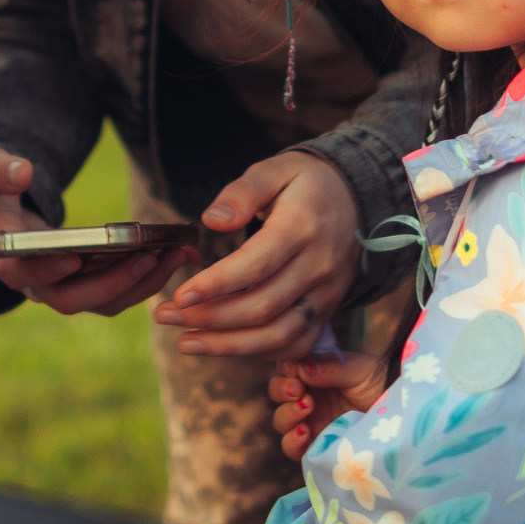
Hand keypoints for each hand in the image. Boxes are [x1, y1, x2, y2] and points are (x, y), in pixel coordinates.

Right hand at [0, 147, 196, 316]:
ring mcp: (59, 289)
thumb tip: (23, 171)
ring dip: (142, 284)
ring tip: (178, 255)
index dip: (49, 271)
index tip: (76, 256)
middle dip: (114, 282)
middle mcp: (33, 283)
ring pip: (101, 302)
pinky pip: (117, 293)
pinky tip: (178, 255)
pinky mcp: (82, 285)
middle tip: (151, 256)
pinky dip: (148, 279)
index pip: (24, 274)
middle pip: (72, 299)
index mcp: (5, 257)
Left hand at [150, 151, 356, 359]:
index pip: (257, 265)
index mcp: (302, 227)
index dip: (216, 284)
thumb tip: (212, 221)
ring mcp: (326, 294)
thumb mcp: (276, 170)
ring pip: (278, 335)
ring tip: (185, 342)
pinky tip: (223, 348)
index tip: (179, 294)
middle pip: (262, 306)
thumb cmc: (306, 183)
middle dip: (209, 318)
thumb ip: (244, 192)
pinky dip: (258, 353)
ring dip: (228, 346)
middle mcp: (318, 267)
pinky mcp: (327, 311)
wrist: (359, 200)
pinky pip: (295, 345)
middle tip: (165, 315)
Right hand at [270, 353, 388, 459]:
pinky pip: (292, 449)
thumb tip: (300, 367)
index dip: (285, 370)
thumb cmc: (382, 385)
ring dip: (287, 414)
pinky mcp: (317, 448)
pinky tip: (304, 433)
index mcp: (316, 374)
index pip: (286, 369)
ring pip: (281, 421)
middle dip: (282, 390)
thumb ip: (328, 367)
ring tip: (306, 408)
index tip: (296, 371)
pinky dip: (291, 441)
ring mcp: (312, 424)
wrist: (404, 416)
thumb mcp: (357, 370)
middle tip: (298, 390)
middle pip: (278, 394)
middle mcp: (310, 398)